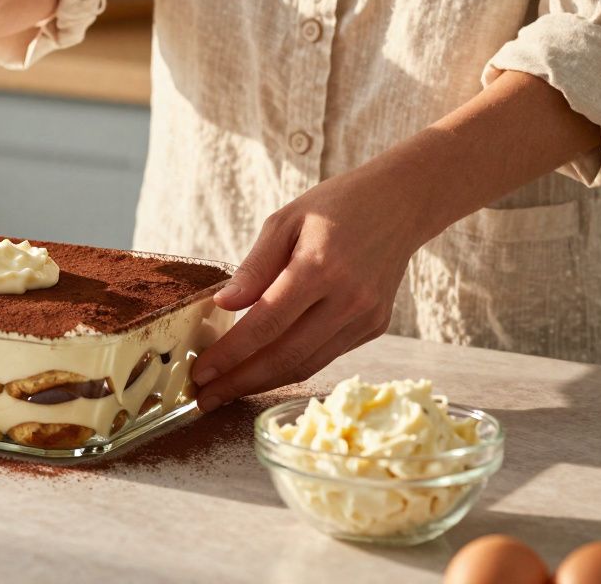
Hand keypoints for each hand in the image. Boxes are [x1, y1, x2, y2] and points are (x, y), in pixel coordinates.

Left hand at [190, 164, 434, 411]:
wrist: (400, 203)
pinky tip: (262, 370)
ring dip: (263, 383)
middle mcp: (348, 299)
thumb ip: (254, 267)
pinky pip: (325, 356)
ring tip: (226, 391)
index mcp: (320, 267)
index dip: (231, 354)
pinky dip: (291, 367)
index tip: (201, 372)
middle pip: (286, 356)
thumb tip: (222, 305)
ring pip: (307, 365)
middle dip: (240, 382)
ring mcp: (366, 318)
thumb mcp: (285, 221)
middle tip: (205, 398)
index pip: (267, 324)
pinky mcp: (375, 327)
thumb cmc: (335, 206)